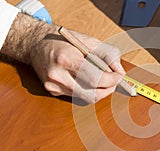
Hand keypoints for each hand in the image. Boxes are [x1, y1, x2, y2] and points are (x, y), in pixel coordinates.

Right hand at [1, 13, 124, 102]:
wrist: (36, 44)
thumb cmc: (63, 40)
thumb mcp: (88, 40)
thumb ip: (108, 54)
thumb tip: (120, 71)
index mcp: (66, 58)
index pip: (95, 79)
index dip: (111, 80)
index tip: (119, 76)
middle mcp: (58, 75)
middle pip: (91, 95)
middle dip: (108, 90)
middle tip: (114, 82)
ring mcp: (53, 86)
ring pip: (85, 98)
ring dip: (98, 91)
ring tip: (102, 80)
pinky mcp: (52, 91)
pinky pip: (76, 96)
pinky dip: (86, 90)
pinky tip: (85, 80)